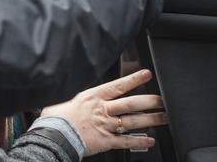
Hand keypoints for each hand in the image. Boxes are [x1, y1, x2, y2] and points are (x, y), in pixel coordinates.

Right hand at [40, 69, 167, 155]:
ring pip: (133, 121)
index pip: (118, 85)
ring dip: (151, 120)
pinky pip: (126, 141)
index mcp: (92, 97)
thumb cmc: (55, 118)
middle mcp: (102, 110)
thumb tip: (74, 89)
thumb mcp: (65, 98)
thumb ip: (77, 96)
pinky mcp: (105, 141)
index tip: (146, 74)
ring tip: (163, 118)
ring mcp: (105, 125)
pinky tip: (150, 140)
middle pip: (131, 104)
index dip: (134, 79)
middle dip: (149, 101)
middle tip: (162, 100)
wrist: (53, 135)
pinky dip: (139, 141)